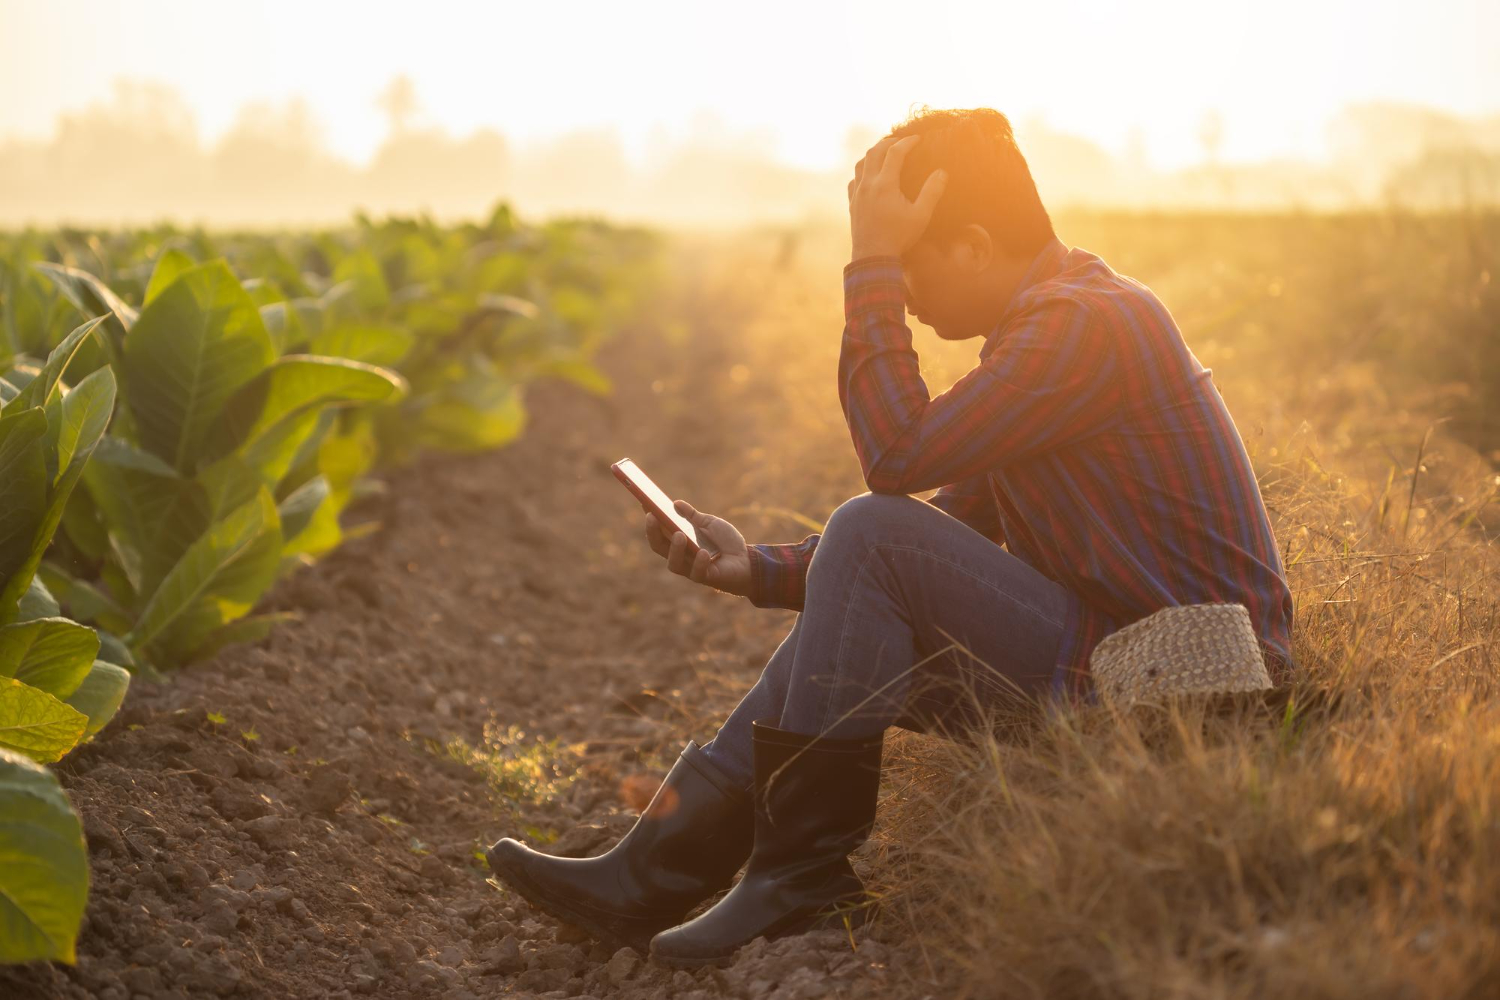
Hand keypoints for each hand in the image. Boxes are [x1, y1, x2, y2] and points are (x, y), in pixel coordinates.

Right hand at [644, 499, 750, 597]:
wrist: (747, 560)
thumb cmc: (726, 542)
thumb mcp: (709, 523)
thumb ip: (693, 516)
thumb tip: (675, 503)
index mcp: (679, 541)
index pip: (659, 532)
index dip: (650, 519)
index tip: (644, 503)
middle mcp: (680, 556)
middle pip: (659, 547)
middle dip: (653, 532)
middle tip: (652, 516)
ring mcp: (691, 568)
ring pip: (674, 564)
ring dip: (675, 549)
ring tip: (679, 535)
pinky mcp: (705, 577)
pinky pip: (697, 572)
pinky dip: (699, 562)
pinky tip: (703, 552)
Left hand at [847, 134, 946, 260]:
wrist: (872, 257)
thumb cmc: (898, 237)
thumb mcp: (921, 215)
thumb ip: (932, 191)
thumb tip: (942, 172)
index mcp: (885, 184)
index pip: (895, 152)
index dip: (907, 142)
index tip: (918, 139)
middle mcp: (868, 184)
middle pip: (874, 152)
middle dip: (888, 142)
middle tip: (901, 141)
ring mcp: (857, 194)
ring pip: (860, 163)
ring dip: (872, 154)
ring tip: (884, 153)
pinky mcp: (852, 204)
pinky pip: (853, 180)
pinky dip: (862, 172)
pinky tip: (869, 176)